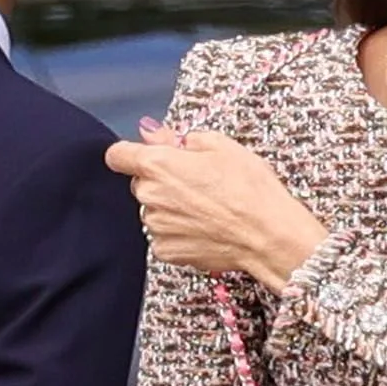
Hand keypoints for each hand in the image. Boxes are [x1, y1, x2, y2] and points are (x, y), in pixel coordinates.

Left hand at [106, 125, 328, 294]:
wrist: (269, 235)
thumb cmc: (250, 189)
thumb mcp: (219, 145)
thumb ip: (177, 138)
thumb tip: (153, 134)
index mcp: (158, 164)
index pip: (117, 155)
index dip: (130, 154)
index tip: (141, 156)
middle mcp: (150, 196)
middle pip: (141, 184)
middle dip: (161, 181)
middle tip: (197, 183)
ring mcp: (157, 227)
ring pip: (154, 211)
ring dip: (171, 208)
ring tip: (206, 209)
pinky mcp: (168, 251)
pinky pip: (164, 237)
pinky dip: (179, 233)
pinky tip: (205, 228)